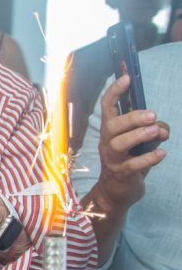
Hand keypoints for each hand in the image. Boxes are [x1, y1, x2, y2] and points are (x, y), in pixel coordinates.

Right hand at [90, 74, 168, 210]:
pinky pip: (133, 165)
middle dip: (132, 118)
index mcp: (110, 131)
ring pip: (120, 144)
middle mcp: (107, 143)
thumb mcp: (141, 143)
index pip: (108, 107)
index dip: (115, 92)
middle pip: (112, 125)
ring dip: (139, 135)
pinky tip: (162, 153)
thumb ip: (152, 131)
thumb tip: (162, 128)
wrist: (116, 191)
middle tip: (152, 115)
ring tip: (157, 132)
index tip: (127, 78)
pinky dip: (149, 158)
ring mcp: (112, 159)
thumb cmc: (129, 161)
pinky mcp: (121, 174)